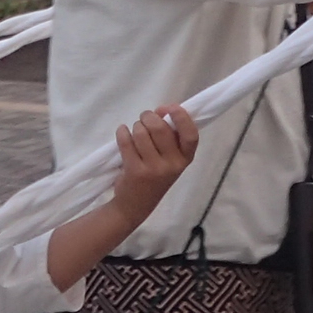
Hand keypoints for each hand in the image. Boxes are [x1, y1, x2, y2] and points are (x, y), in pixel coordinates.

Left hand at [107, 105, 197, 219]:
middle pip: (160, 128)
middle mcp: (173, 165)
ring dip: (135, 126)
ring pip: (141, 133)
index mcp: (185, 159)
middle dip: (149, 117)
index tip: (170, 108)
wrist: (136, 205)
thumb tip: (160, 111)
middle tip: (144, 118)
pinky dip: (122, 132)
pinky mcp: (135, 171)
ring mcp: (154, 170)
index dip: (182, 118)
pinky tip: (123, 133)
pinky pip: (126, 141)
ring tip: (134, 131)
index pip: (191, 135)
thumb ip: (169, 135)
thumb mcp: (169, 159)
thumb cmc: (154, 175)